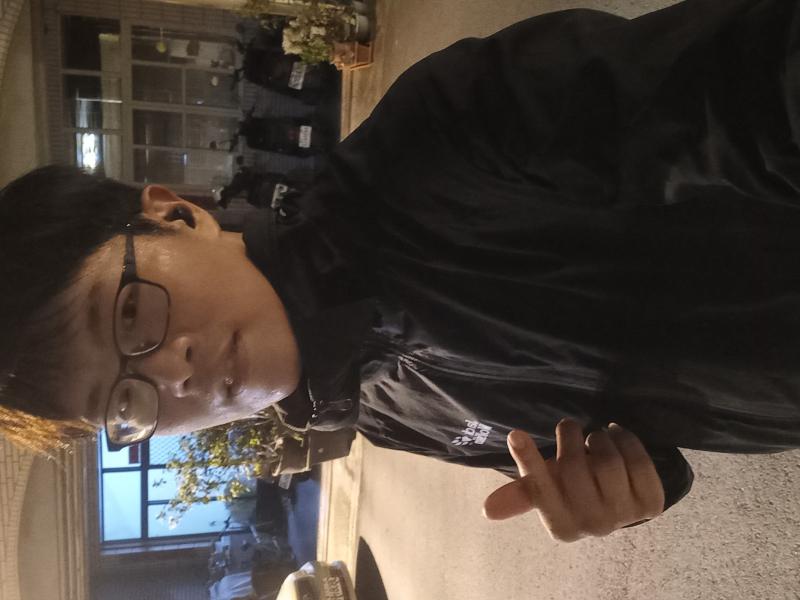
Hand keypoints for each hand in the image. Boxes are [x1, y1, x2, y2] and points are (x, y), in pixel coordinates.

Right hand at [482, 419, 664, 541]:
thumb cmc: (575, 491)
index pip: (539, 490)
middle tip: (569, 429)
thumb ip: (520, 494)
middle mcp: (592, 526)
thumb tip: (486, 510)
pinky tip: (617, 436)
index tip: (515, 434)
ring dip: (599, 438)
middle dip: (570, 438)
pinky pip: (637, 460)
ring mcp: (624, 516)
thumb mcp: (547, 492)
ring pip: (607, 461)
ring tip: (595, 438)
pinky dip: (626, 440)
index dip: (528, 460)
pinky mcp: (651, 503)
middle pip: (574, 467)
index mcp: (560, 525)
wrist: (622, 500)